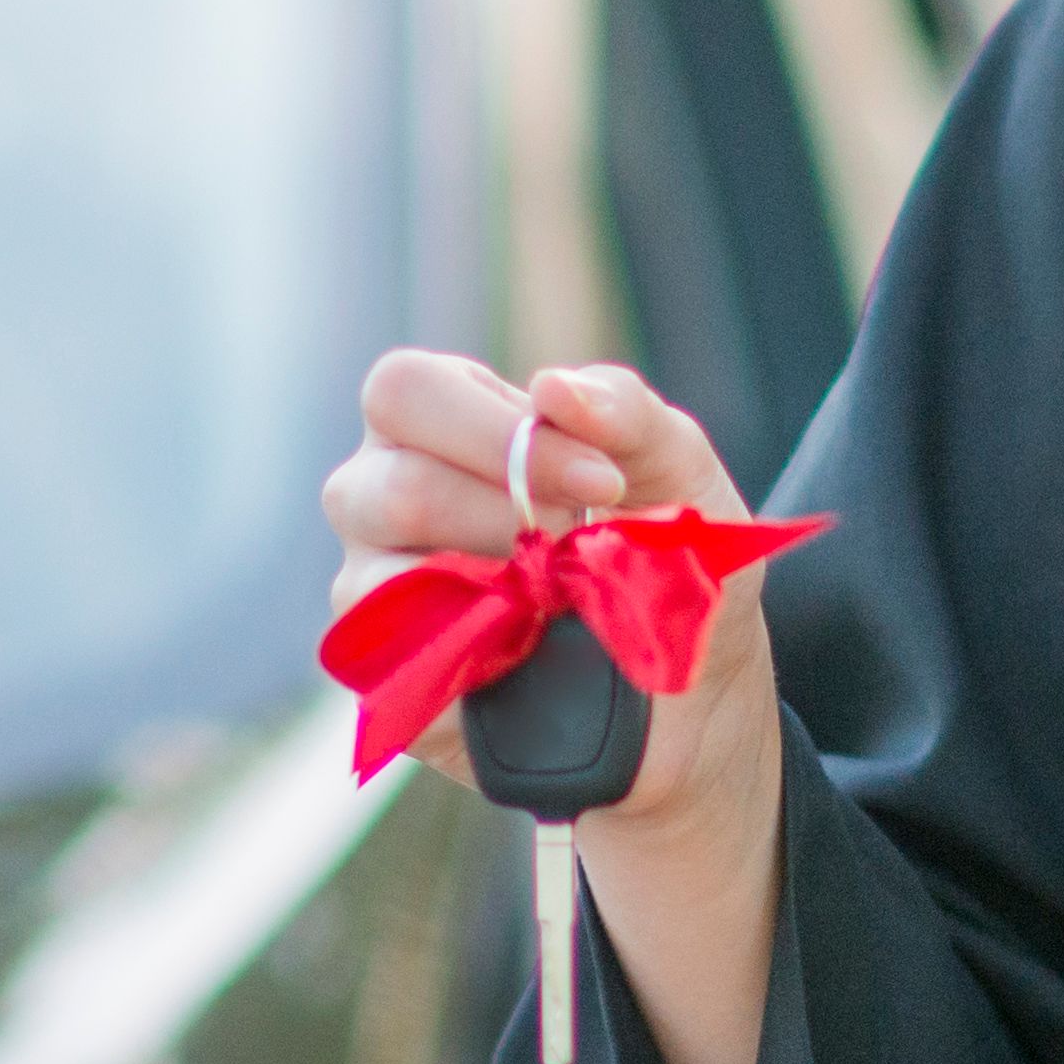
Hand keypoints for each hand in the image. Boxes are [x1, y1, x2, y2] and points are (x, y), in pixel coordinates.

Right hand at [319, 350, 777, 842]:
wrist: (690, 678)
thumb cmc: (665, 545)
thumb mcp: (673, 461)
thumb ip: (623, 409)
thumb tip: (552, 385)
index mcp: (436, 419)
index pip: (404, 391)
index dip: (495, 432)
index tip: (602, 481)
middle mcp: (380, 495)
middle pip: (384, 488)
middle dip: (504, 518)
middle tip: (583, 543)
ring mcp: (373, 588)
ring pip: (377, 580)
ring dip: (498, 590)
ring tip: (565, 596)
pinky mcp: (389, 676)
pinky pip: (396, 664)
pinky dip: (482, 652)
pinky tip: (539, 647)